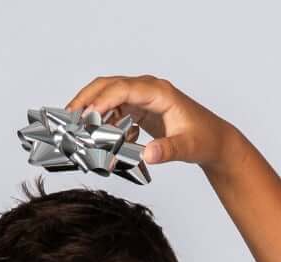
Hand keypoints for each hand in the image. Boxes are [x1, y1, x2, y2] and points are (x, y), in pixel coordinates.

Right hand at [64, 72, 236, 172]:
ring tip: (78, 133)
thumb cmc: (203, 139)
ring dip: (91, 113)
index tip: (86, 116)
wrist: (212, 141)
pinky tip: (103, 143)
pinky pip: (114, 112)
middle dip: (86, 99)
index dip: (102, 100)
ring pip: (108, 98)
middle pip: (108, 86)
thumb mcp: (188, 147)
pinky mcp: (139, 110)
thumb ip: (168, 150)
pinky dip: (104, 125)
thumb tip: (149, 156)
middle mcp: (147, 90)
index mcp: (158, 92)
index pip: (123, 89)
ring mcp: (141, 98)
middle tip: (68, 117)